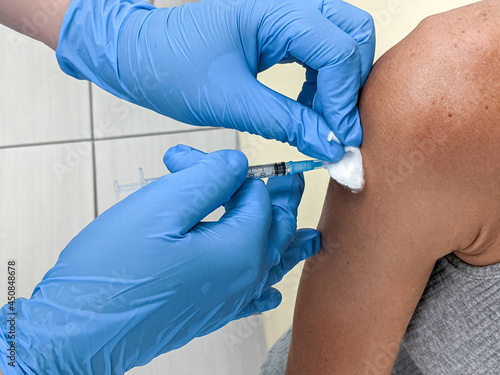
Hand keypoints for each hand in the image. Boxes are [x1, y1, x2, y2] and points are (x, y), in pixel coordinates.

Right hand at [0, 145, 319, 373]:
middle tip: (289, 182)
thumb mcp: (162, 206)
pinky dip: (267, 281)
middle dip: (270, 197)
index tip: (192, 160)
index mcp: (240, 247)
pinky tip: (271, 286)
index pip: (253, 194)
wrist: (82, 331)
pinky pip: (254, 294)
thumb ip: (210, 177)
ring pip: (272, 260)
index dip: (227, 171)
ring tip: (307, 232)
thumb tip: (240, 165)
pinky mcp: (213, 312)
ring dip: (282, 237)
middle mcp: (245, 276)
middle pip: (274, 227)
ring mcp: (231, 298)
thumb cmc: (113, 272)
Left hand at [56, 0, 374, 160]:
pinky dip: (324, 81)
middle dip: (351, 84)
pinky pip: (319, 50)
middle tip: (337, 127)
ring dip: (339, 83)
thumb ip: (287, 123)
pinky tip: (307, 107)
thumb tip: (330, 146)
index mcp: (273, 11)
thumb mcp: (231, 103)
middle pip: (351, 34)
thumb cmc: (172, 68)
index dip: (344, 100)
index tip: (340, 139)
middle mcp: (286, 5)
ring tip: (319, 121)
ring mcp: (284, 15)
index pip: (337, 50)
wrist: (143, 57)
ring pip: (341, 40)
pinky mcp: (278, 30)